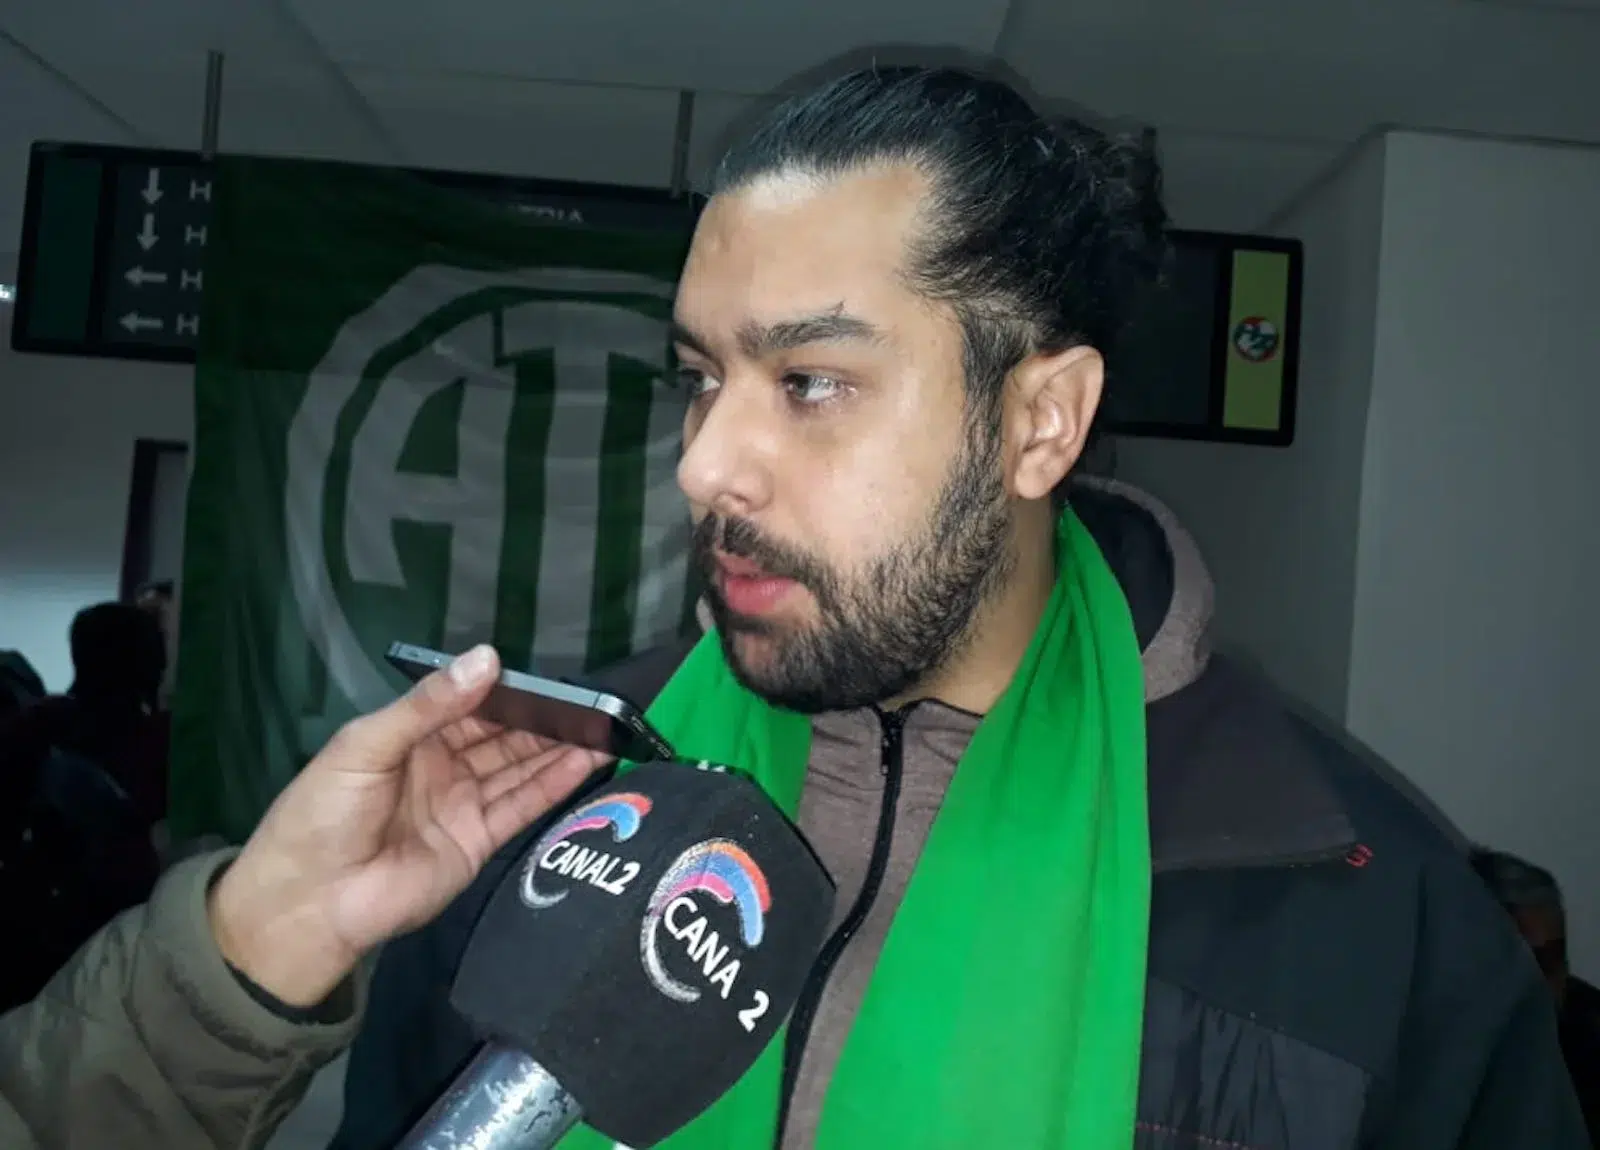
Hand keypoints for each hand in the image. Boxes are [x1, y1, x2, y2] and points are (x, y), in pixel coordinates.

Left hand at [209, 645, 609, 1006]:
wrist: (311, 901)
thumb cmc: (325, 812)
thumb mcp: (367, 745)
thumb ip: (430, 704)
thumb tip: (489, 658)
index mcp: (411, 736)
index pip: (471, 705)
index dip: (509, 691)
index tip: (550, 676)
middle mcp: (443, 766)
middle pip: (502, 736)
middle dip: (544, 719)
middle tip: (590, 703)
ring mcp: (463, 805)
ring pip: (519, 768)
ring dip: (558, 749)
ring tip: (603, 729)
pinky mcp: (479, 842)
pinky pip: (521, 807)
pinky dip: (553, 785)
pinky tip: (586, 762)